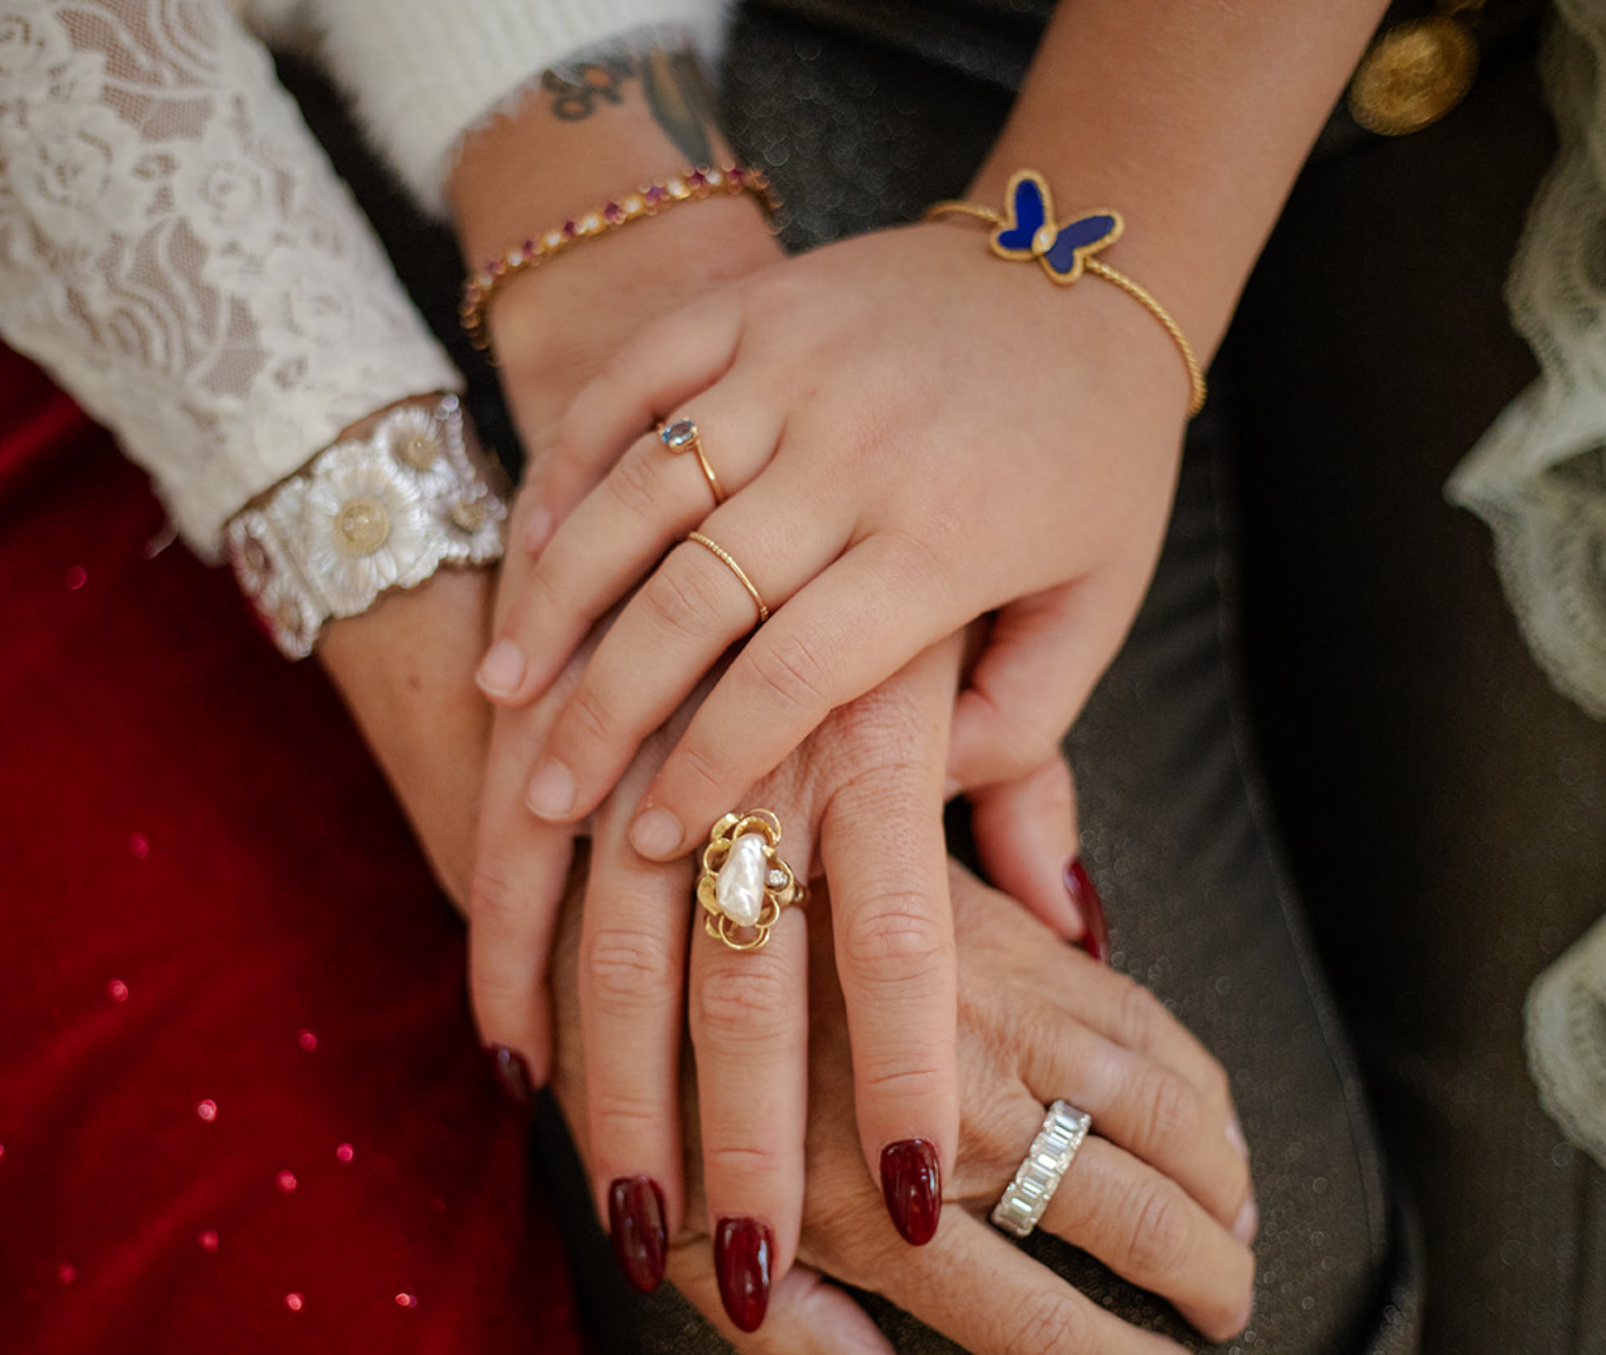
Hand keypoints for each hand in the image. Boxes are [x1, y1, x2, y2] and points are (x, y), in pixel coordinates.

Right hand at [474, 218, 1186, 885]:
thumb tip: (917, 820)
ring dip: (558, 596)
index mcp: (944, 541)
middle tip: (547, 797)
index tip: (657, 840)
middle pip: (694, 599)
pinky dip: (570, 461)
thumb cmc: (1094, 460)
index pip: (796, 678)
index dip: (713, 768)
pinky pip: (634, 381)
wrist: (1093, 263)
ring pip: (638, 491)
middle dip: (606, 712)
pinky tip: (529, 545)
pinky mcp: (757, 303)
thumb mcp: (1098, 608)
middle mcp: (858, 450)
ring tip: (506, 688)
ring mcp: (797, 364)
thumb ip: (1023, 728)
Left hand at [548, 858, 1255, 1354]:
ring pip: (1159, 1110)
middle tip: (1226, 1305)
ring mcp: (986, 1011)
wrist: (651, 875)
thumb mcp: (677, 1230)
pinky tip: (1206, 1118)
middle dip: (1204, 1278)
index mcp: (865, 1206)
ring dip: (1221, 1179)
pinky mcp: (1000, 934)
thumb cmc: (648, 1070)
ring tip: (1234, 1223)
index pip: (1040, 1323)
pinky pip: (1136, 1016)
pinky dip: (1194, 1079)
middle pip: (1127, 1216)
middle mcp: (945, 1108)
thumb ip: (786, 1330)